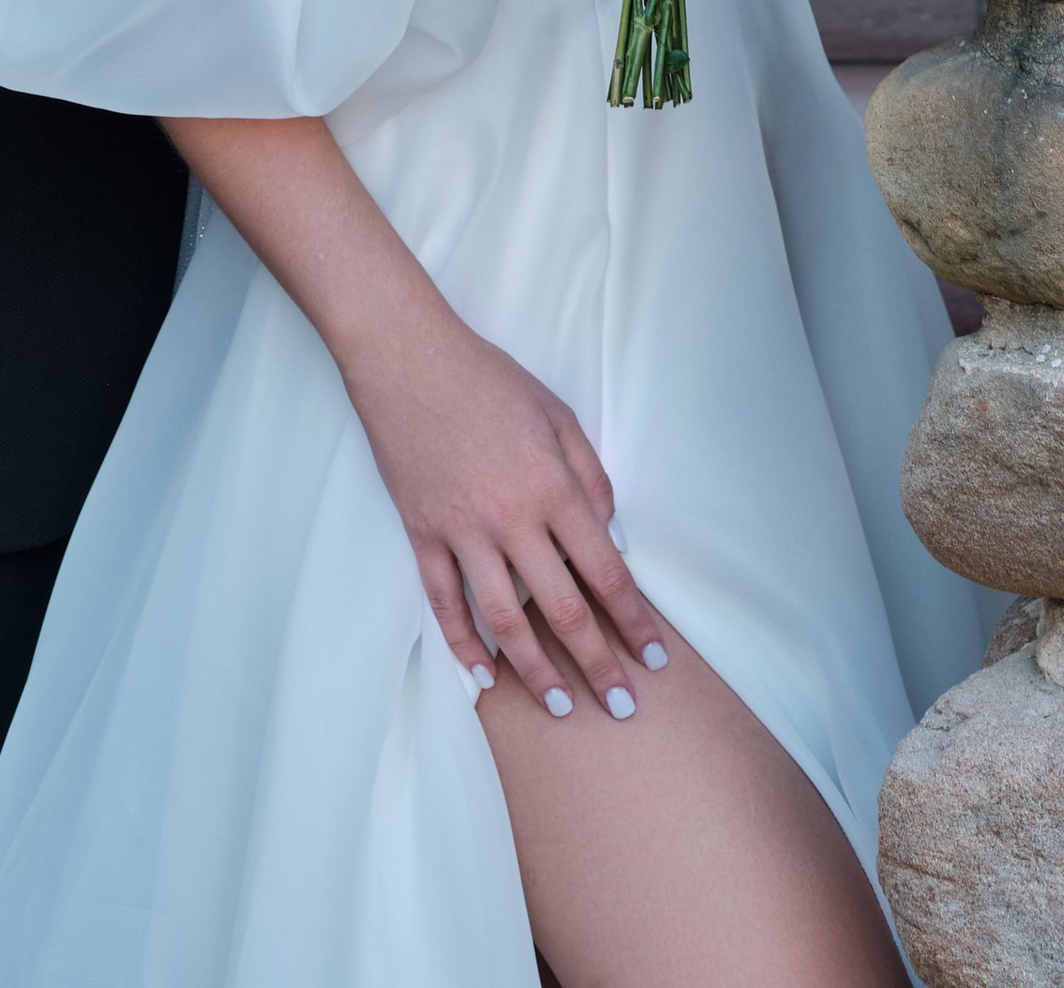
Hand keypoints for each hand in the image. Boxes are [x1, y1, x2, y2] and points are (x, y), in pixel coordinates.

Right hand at [338, 300, 669, 716]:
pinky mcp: (422, 533)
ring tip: (561, 707)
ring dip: (535, 672)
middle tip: (621, 708)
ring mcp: (462, 531)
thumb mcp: (557, 413)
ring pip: (504, 621)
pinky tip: (482, 676)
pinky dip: (462, 643)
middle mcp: (512, 519)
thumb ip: (590, 475)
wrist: (407, 356)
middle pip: (562, 609)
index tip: (655, 658)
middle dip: (597, 663)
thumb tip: (611, 535)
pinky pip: (444, 601)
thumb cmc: (489, 379)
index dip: (634, 620)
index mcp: (553, 487)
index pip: (605, 571)